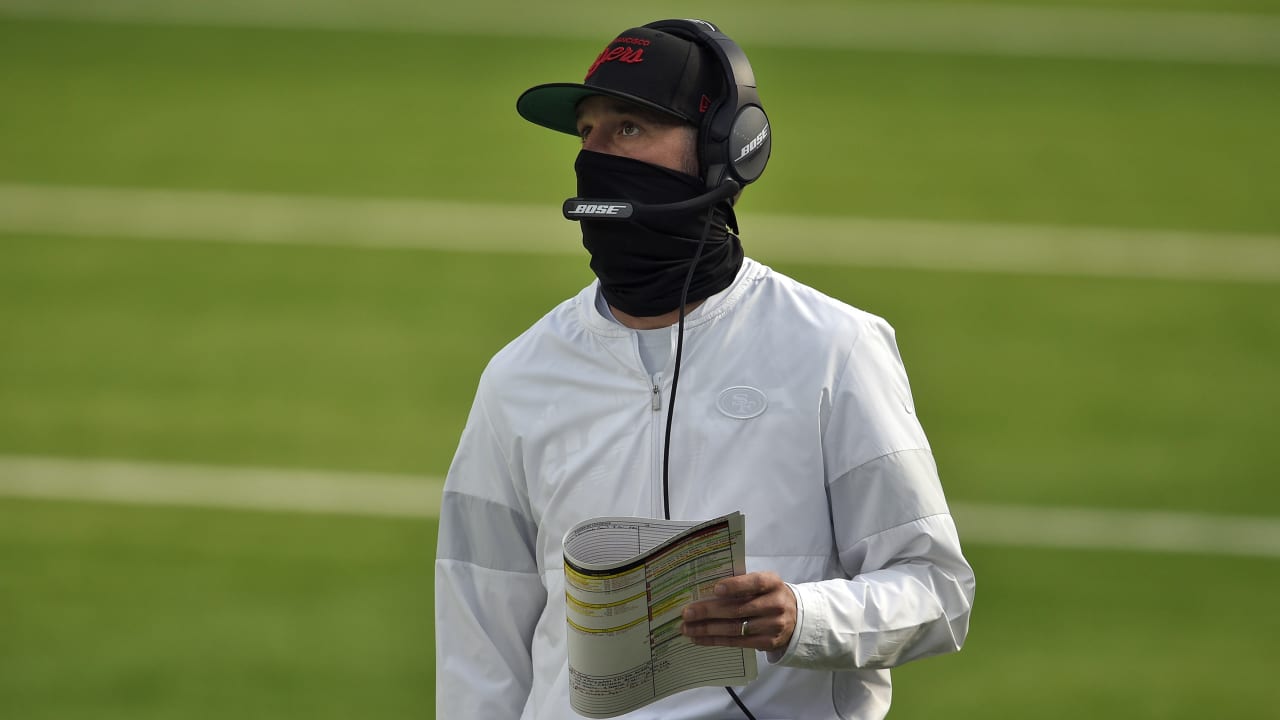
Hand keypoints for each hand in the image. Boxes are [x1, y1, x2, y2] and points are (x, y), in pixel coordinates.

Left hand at [680, 571, 796, 652]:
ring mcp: (773, 626)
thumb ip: (742, 585)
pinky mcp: (768, 643)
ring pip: (735, 629)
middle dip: (709, 611)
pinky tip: (699, 638)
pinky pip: (737, 642)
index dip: (736, 586)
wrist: (796, 617)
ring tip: (687, 628)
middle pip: (738, 609)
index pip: (755, 583)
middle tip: (687, 613)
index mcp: (773, 583)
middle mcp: (776, 604)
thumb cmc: (769, 596)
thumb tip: (705, 591)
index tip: (715, 589)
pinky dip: (715, 640)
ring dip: (707, 629)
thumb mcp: (763, 585)